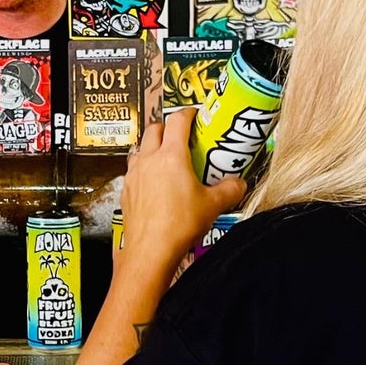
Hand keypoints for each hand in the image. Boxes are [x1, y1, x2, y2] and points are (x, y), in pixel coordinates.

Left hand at [119, 109, 246, 273]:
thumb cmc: (179, 225)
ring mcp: (133, 175)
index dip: (187, 114)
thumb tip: (240, 184)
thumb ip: (230, 190)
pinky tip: (153, 184)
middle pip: (154, 129)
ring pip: (140, 149)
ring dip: (152, 147)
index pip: (177, 121)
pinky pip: (133, 171)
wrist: (150, 251)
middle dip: (167, 128)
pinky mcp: (125, 191)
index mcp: (171, 156)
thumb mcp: (213, 205)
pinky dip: (143, 170)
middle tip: (181, 137)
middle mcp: (148, 160)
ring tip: (166, 159)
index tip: (195, 116)